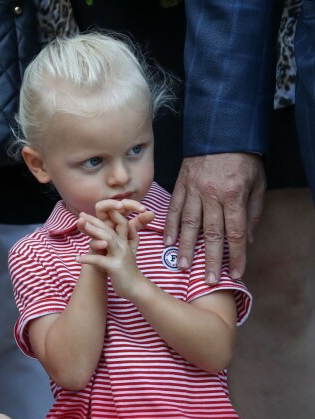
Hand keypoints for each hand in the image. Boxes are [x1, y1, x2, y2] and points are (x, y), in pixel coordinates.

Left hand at [76, 205, 153, 298]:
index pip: (119, 223)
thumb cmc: (128, 271)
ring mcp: (120, 255)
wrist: (136, 288)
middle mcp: (123, 246)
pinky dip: (88, 259)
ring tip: (83, 225)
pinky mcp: (115, 267)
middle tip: (82, 214)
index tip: (93, 212)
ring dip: (94, 231)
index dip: (108, 215)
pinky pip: (100, 261)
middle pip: (110, 228)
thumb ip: (127, 241)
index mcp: (125, 242)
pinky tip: (77, 258)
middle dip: (96, 220)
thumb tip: (124, 231)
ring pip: (107, 239)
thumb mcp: (129, 253)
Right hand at [164, 153, 265, 283]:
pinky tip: (169, 242)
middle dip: (211, 259)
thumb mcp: (258, 183)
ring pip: (189, 224)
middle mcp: (212, 195)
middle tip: (209, 279)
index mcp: (233, 195)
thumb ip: (253, 212)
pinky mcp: (181, 185)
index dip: (236, 255)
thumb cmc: (243, 159)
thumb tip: (248, 239)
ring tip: (184, 266)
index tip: (235, 273)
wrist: (222, 131)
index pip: (236, 232)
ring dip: (187, 247)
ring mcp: (193, 190)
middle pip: (212, 233)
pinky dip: (171, 227)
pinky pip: (174, 209)